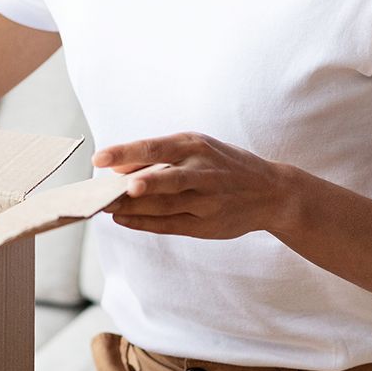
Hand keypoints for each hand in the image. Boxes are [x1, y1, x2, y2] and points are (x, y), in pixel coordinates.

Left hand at [94, 132, 295, 238]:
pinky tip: (123, 220)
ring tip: (104, 206)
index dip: (126, 153)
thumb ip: (158, 156)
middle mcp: (203, 171)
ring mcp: (207, 200)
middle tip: (105, 190)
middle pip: (164, 178)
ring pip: (164, 205)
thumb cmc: (223, 166)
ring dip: (131, 208)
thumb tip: (116, 167)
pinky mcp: (207, 224)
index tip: (99, 159)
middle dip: (134, 185)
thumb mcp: (197, 149)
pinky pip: (170, 224)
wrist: (271, 193)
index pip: (156, 147)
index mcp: (196, 145)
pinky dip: (144, 223)